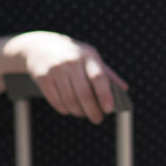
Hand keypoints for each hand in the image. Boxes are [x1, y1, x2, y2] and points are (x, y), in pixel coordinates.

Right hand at [5, 31, 127, 123]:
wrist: (41, 46)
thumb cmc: (73, 54)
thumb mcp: (91, 57)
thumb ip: (107, 73)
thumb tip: (124, 89)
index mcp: (88, 56)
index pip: (99, 78)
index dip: (104, 95)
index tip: (108, 109)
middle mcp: (72, 62)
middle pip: (83, 92)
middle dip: (92, 110)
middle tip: (97, 119)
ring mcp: (56, 69)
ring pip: (69, 99)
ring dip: (78, 111)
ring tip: (83, 114)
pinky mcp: (43, 77)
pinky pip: (54, 100)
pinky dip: (63, 109)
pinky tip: (69, 110)